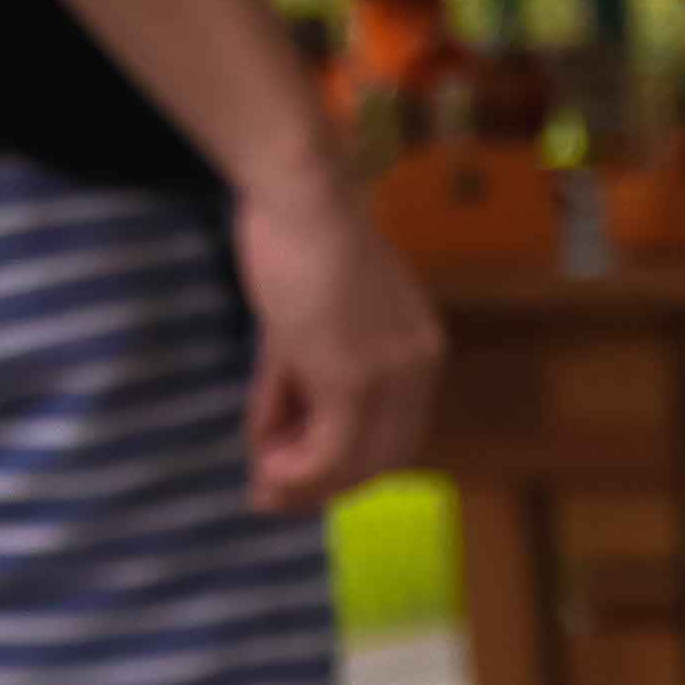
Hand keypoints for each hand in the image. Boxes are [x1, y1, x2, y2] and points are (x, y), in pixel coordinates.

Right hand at [233, 163, 440, 509]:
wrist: (297, 191)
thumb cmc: (294, 238)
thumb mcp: (300, 323)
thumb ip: (295, 384)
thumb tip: (270, 444)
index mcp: (421, 349)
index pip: (397, 430)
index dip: (352, 464)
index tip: (303, 473)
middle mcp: (420, 368)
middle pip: (386, 458)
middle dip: (329, 486)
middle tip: (275, 493)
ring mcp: (390, 377)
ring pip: (359, 464)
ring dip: (308, 485)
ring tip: (264, 487)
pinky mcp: (352, 381)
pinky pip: (330, 452)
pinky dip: (298, 472)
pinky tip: (264, 468)